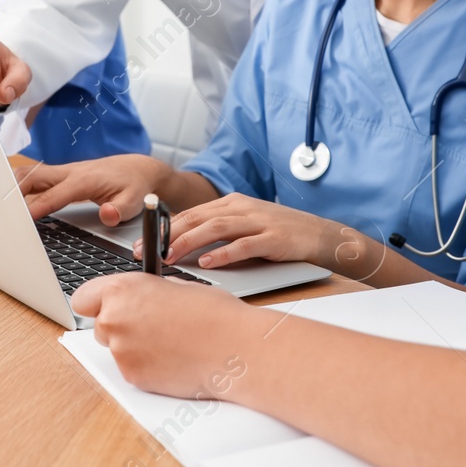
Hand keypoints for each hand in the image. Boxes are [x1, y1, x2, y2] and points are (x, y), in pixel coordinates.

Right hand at [18, 154, 168, 224]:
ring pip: (30, 174)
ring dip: (12, 185)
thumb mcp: (135, 201)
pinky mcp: (61, 176)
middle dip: (13, 190)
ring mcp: (63, 172)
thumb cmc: (134, 185)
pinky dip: (19, 185)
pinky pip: (35, 178)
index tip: (20, 219)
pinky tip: (10, 198)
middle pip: (33, 176)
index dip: (35, 208)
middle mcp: (69, 173)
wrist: (138, 169)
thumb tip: (107, 214)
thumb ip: (120, 209)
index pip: (53, 196)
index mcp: (84, 180)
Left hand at [70, 273, 264, 398]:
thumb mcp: (176, 287)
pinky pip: (132, 370)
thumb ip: (147, 293)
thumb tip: (140, 299)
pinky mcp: (133, 377)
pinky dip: (147, 367)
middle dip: (121, 326)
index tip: (107, 306)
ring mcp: (121, 351)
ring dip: (135, 347)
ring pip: (117, 349)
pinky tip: (172, 359)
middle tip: (151, 326)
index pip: (83, 298)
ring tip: (170, 343)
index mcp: (123, 290)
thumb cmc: (214, 314)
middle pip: (100, 326)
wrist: (234, 348)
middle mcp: (114, 319)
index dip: (97, 303)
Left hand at [158, 193, 339, 268]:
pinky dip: (223, 254)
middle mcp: (242, 208)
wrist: (322, 235)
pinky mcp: (273, 238)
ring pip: (216, 228)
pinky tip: (208, 263)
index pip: (191, 213)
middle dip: (168, 235)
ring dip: (189, 242)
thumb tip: (183, 248)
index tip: (143, 243)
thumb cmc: (281, 234)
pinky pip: (244, 245)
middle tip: (147, 252)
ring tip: (170, 256)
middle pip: (198, 217)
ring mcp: (258, 221)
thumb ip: (219, 233)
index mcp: (232, 203)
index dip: (164, 227)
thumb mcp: (246, 226)